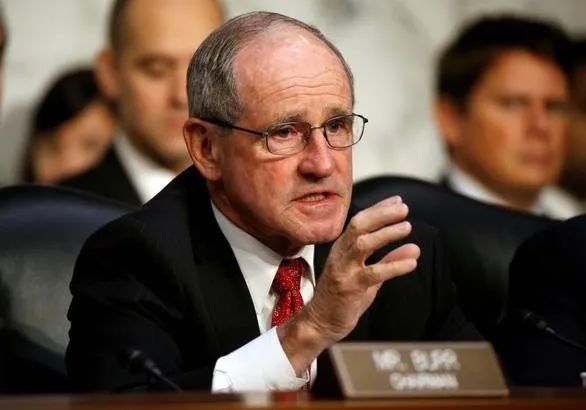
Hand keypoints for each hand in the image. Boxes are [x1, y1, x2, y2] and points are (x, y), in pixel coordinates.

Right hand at [278, 196, 420, 374]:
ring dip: (386, 234)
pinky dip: (393, 266)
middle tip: (403, 208)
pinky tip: (411, 263)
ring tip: (407, 227)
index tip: (398, 200)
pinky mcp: (349, 288)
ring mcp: (343, 270)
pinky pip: (373, 273)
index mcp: (342, 248)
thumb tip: (413, 248)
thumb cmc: (343, 297)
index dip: (379, 209)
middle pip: (359, 226)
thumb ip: (388, 260)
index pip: (360, 221)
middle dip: (381, 214)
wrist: (320, 322)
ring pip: (363, 244)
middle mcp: (340, 255)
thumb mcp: (368, 275)